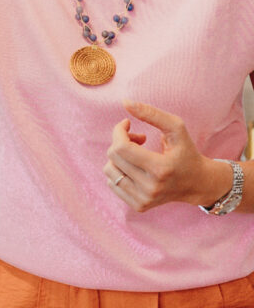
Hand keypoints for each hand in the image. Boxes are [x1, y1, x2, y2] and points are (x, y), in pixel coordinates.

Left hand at [104, 100, 225, 211]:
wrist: (198, 183)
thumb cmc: (186, 152)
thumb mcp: (176, 128)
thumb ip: (151, 113)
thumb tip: (124, 102)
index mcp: (160, 169)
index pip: (121, 147)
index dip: (118, 130)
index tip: (127, 124)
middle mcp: (151, 188)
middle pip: (113, 156)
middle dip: (120, 141)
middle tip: (138, 139)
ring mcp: (144, 199)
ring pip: (109, 170)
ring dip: (118, 157)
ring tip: (136, 154)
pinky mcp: (139, 206)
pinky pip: (111, 183)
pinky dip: (118, 171)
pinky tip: (134, 168)